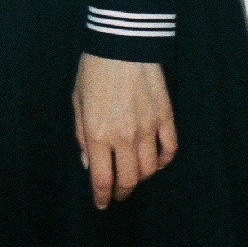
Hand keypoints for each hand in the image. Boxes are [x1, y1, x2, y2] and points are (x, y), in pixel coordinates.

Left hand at [73, 53, 177, 208]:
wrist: (122, 42)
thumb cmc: (93, 70)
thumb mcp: (77, 101)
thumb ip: (81, 136)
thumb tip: (88, 164)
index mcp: (98, 133)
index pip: (102, 178)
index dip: (101, 196)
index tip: (101, 203)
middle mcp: (125, 135)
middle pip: (129, 180)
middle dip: (122, 192)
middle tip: (117, 194)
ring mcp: (148, 127)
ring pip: (150, 169)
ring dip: (141, 178)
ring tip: (134, 176)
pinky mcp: (166, 117)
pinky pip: (170, 149)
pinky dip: (164, 161)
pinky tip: (156, 161)